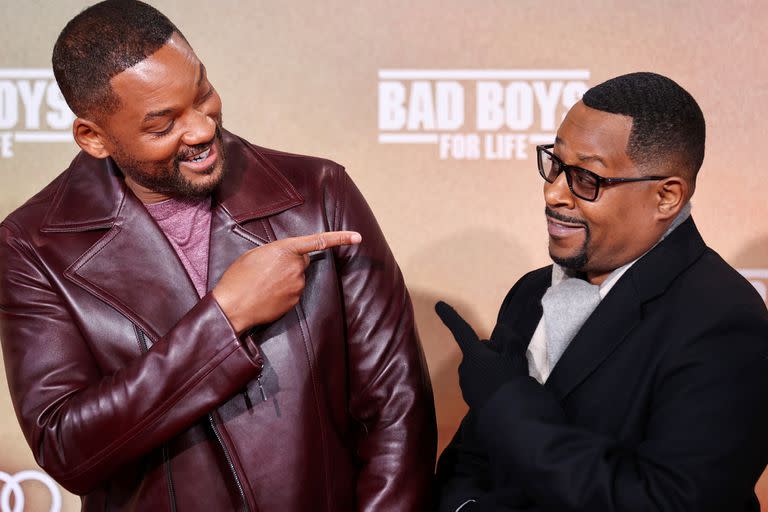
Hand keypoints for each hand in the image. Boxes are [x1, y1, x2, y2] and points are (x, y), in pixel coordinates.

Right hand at [213, 231, 361, 333]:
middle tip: (268, 268)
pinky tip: (267, 294)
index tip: (358, 238)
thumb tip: (285, 257)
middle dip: (291, 262)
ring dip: (285, 278)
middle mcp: (296, 267)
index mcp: (285, 250)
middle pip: (302, 261)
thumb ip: (276, 251)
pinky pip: (293, 292)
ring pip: (297, 277)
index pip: (319, 241)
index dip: (341, 238)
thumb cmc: (238, 278)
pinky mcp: (295, 301)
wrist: (233, 307)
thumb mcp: (254, 254)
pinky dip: (283, 291)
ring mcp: (297, 285)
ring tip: (263, 283)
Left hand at [435, 301, 527, 409]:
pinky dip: (490, 384)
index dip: (450, 317)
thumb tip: (500, 329)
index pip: (461, 330)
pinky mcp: (471, 399)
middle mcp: (464, 367)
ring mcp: (466, 384)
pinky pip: (480, 383)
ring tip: (508, 380)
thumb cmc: (511, 382)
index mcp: (473, 354)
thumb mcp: (516, 356)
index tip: (438, 304)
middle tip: (510, 364)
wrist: (509, 419)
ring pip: (479, 368)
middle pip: (478, 352)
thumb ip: (509, 338)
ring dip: (491, 370)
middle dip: (491, 354)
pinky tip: (502, 392)